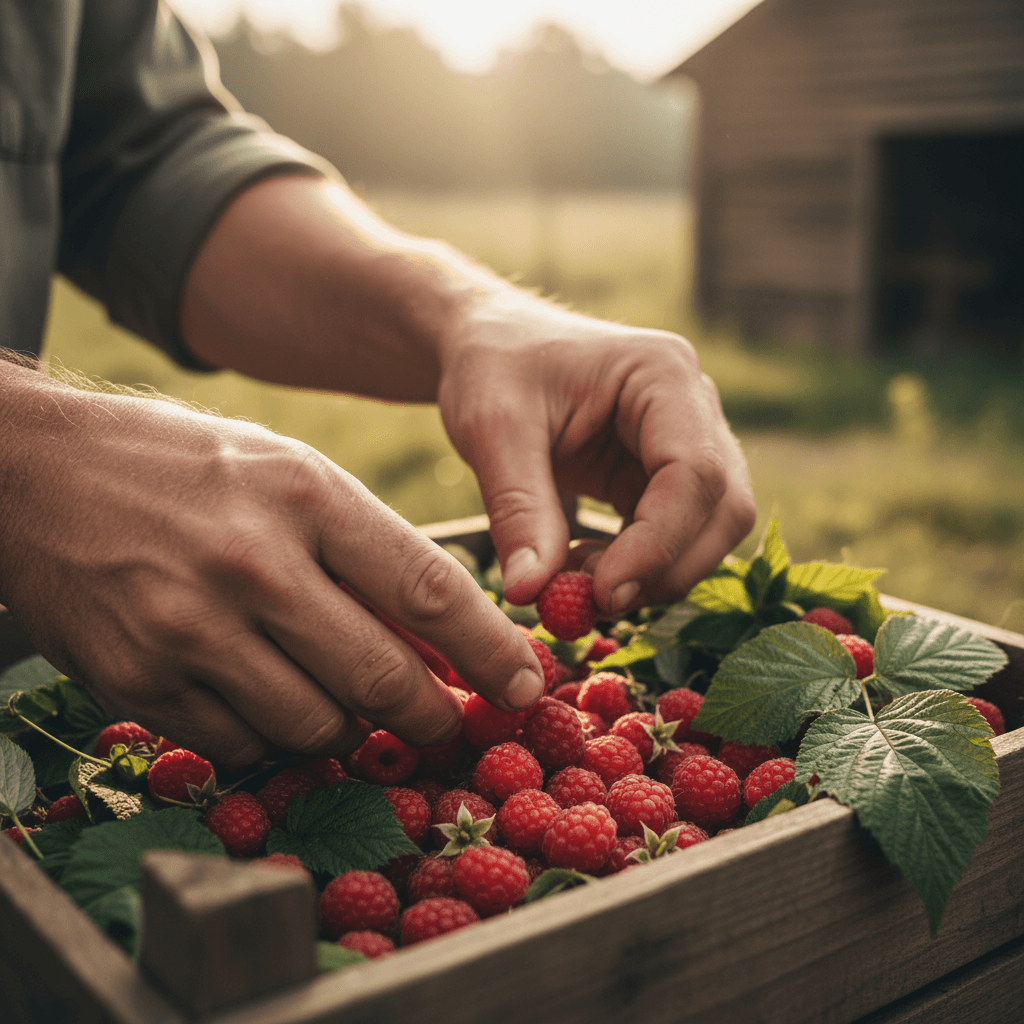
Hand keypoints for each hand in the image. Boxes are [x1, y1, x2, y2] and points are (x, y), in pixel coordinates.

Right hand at [0, 364, 544, 764]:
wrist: (36, 470)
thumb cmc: (185, 467)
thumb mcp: (289, 474)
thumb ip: (364, 548)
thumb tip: (439, 634)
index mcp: (306, 496)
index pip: (428, 590)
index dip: (490, 650)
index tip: (527, 686)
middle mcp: (253, 564)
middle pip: (381, 676)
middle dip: (431, 716)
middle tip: (446, 723)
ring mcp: (190, 628)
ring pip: (314, 723)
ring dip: (347, 726)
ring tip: (344, 698)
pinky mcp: (137, 680)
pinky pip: (240, 743)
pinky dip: (270, 734)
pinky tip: (264, 695)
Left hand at [436, 295, 756, 613]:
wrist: (491, 345)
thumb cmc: (492, 366)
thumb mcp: (492, 429)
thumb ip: (518, 510)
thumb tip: (532, 592)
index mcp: (663, 374)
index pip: (695, 472)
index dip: (659, 544)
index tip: (601, 593)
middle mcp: (693, 407)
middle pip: (723, 508)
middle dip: (666, 567)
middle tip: (591, 602)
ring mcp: (686, 443)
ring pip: (708, 531)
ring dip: (652, 574)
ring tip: (572, 580)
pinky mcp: (661, 477)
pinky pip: (673, 536)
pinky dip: (634, 567)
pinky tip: (578, 569)